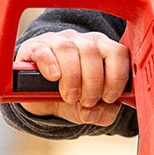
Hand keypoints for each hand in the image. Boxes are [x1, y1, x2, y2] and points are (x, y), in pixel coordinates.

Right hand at [15, 30, 130, 125]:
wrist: (44, 97)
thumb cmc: (76, 97)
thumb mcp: (94, 109)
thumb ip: (103, 113)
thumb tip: (91, 112)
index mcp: (104, 50)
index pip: (118, 53)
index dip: (117, 77)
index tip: (109, 98)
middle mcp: (83, 41)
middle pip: (92, 52)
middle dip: (92, 82)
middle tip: (87, 101)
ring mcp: (58, 41)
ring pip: (68, 49)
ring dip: (72, 77)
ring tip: (70, 97)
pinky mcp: (35, 48)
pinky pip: (43, 51)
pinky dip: (50, 65)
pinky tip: (54, 78)